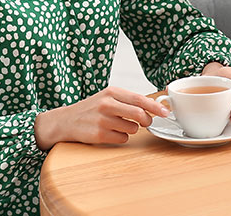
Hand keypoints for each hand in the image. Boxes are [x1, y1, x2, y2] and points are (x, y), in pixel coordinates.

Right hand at [34, 86, 168, 149]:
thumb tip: (154, 105)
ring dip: (130, 129)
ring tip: (118, 125)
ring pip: (132, 128)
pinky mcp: (99, 135)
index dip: (155, 107)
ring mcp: (103, 120)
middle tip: (145, 122)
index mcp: (112, 92)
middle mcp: (107, 105)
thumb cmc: (91, 108)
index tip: (165, 112)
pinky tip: (110, 132)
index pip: (140, 99)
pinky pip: (122, 139)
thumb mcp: (108, 97)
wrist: (65, 120)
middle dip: (146, 121)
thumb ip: (129, 100)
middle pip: (139, 115)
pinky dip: (121, 137)